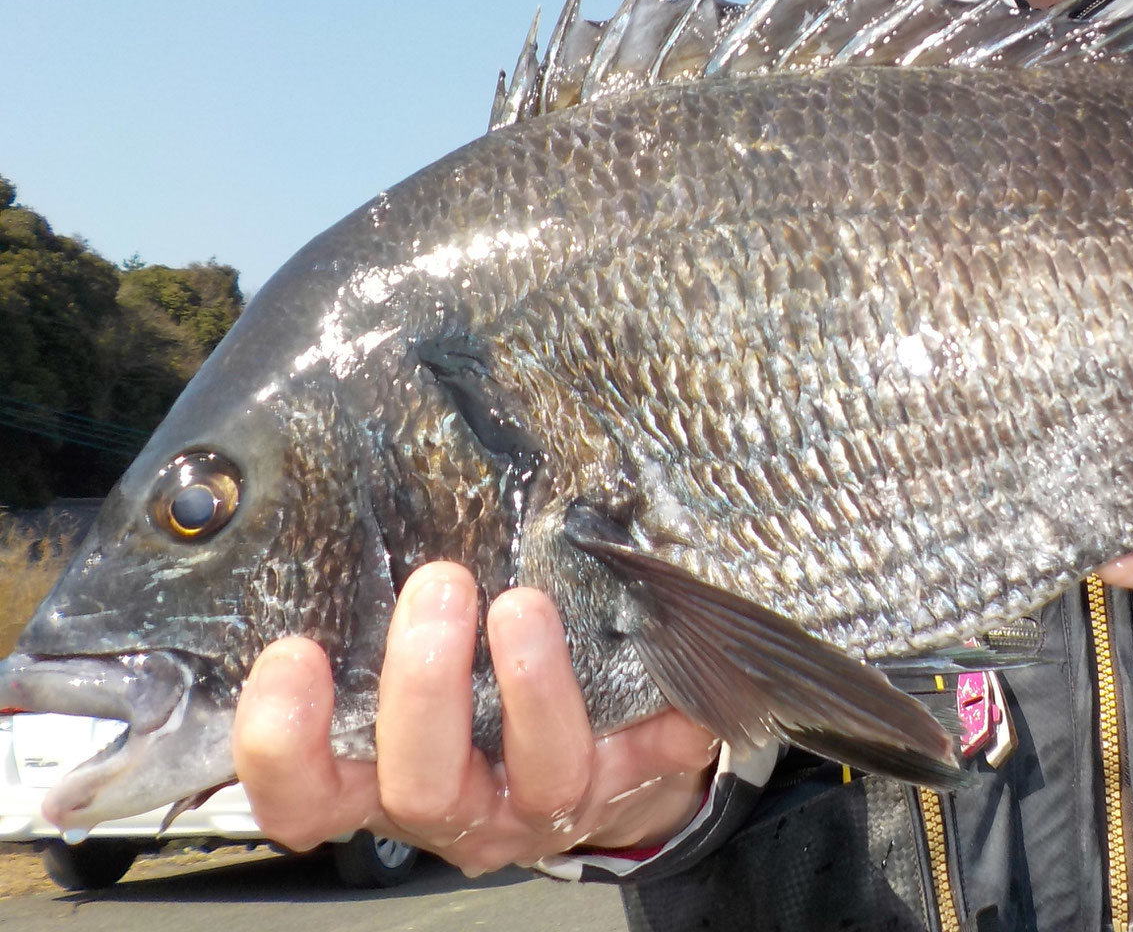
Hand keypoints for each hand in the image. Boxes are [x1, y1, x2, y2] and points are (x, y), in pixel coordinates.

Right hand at [233, 562, 718, 874]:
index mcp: (381, 782)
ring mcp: (547, 806)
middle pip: (418, 787)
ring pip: (539, 775)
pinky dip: (670, 706)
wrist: (587, 756)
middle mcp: (459, 809)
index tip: (292, 652)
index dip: (283, 745)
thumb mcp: (406, 664)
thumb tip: (337, 502)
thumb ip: (369, 615)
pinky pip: (660, 749)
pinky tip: (670, 644)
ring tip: (524, 603)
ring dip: (532, 687)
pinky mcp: (632, 780)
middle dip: (425, 688)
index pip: (302, 799)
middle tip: (440, 585)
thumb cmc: (467, 692)